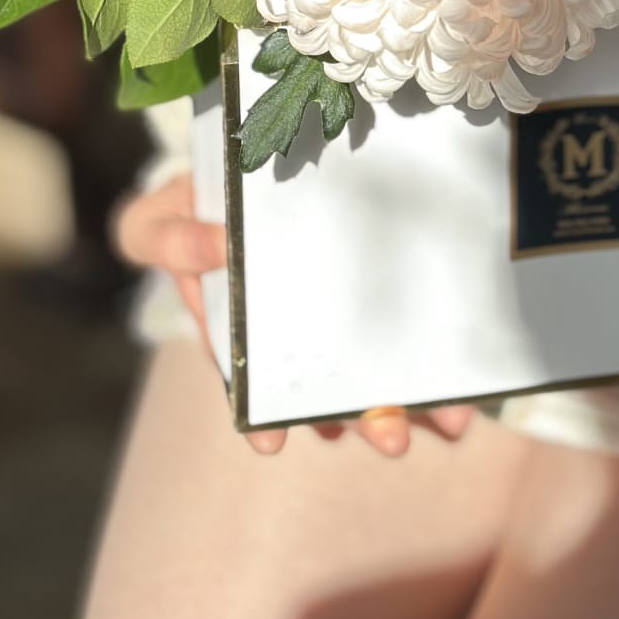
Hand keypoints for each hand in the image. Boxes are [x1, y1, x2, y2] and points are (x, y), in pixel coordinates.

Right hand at [112, 174, 475, 456]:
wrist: (234, 174)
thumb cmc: (192, 209)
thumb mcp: (161, 222)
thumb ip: (173, 240)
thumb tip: (217, 246)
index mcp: (241, 327)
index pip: (252, 381)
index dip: (262, 417)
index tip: (272, 445)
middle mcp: (291, 332)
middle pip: (328, 383)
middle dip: (362, 415)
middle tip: (391, 440)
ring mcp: (331, 312)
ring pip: (373, 362)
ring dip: (411, 398)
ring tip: (451, 421)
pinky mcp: (368, 281)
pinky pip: (401, 318)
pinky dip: (432, 356)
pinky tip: (457, 395)